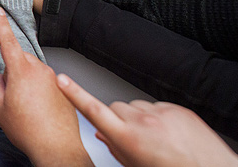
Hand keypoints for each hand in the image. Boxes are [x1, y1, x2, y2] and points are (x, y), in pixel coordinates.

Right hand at [0, 7, 91, 166]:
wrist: (57, 147)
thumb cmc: (29, 130)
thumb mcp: (0, 108)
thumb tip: (3, 79)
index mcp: (21, 71)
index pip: (7, 41)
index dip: (1, 25)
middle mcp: (40, 70)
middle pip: (21, 61)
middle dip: (14, 72)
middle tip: (11, 96)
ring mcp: (54, 79)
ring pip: (34, 73)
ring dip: (28, 84)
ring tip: (27, 108)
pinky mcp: (64, 89)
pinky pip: (47, 85)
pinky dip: (41, 94)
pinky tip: (40, 112)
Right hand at [57, 74, 237, 166]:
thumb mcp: (134, 165)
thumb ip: (114, 147)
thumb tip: (101, 132)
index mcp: (127, 138)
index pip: (93, 110)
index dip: (74, 93)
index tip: (61, 80)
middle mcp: (141, 121)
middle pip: (114, 107)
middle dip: (117, 118)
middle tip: (130, 137)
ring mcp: (160, 112)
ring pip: (135, 106)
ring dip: (138, 118)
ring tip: (155, 138)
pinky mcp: (175, 108)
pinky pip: (157, 106)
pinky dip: (158, 117)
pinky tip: (168, 134)